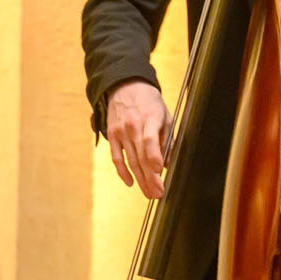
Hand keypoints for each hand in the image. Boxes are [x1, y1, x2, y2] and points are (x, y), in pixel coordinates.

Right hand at [104, 79, 169, 198]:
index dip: (154, 157)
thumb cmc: (149, 103)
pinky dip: (123, 172)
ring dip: (140, 179)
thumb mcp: (165, 116)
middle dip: (150, 178)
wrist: (125, 86)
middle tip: (158, 193)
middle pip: (141, 156)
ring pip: (130, 160)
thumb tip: (168, 163)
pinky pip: (116, 158)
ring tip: (149, 193)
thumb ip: (167, 139)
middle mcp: (133, 125)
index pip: (149, 140)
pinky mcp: (112, 136)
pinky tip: (130, 182)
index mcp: (149, 118)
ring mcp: (120, 131)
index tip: (160, 171)